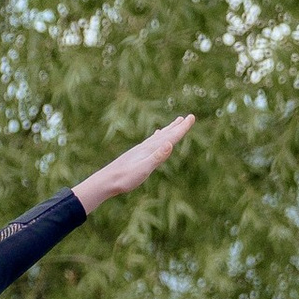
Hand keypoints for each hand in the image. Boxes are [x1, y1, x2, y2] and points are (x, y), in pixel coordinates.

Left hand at [74, 113, 194, 211]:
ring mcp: (140, 150)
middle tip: (187, 117)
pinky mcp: (136, 155)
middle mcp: (146, 147)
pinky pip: (150, 142)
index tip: (192, 117)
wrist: (106, 181)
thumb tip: (170, 144)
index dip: (182, 128)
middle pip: (166, 134)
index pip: (170, 137)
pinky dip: (156, 137)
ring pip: (158, 137)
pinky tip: (155, 136)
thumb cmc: (125, 178)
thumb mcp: (144, 169)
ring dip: (168, 130)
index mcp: (151, 150)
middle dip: (177, 126)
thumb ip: (157, 157)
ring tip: (174, 123)